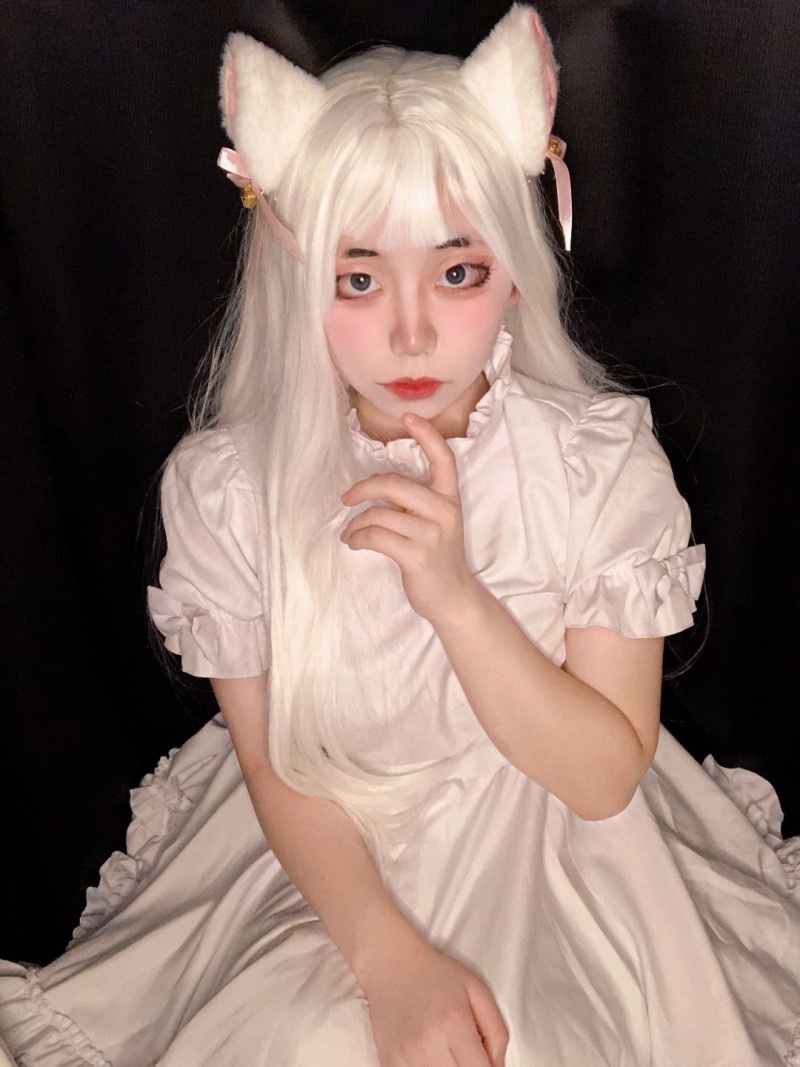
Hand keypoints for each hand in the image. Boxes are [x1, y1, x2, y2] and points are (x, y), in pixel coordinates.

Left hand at [340, 414, 478, 623]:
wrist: (452, 597)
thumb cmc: (437, 556)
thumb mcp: (437, 522)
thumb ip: (417, 501)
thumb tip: (375, 488)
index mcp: (449, 498)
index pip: (443, 458)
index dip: (426, 435)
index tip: (408, 415)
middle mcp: (444, 512)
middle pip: (394, 484)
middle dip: (363, 488)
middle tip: (346, 498)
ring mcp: (432, 534)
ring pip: (378, 514)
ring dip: (355, 524)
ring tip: (351, 533)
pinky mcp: (417, 556)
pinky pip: (375, 536)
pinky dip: (357, 538)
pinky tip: (355, 543)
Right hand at [362, 938, 507, 1066]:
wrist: (391, 965)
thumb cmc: (435, 974)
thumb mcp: (478, 990)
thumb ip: (497, 1032)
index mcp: (453, 1023)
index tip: (484, 1059)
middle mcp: (427, 1044)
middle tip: (465, 1052)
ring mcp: (404, 1057)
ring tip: (447, 1051)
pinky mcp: (389, 1063)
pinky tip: (430, 1054)